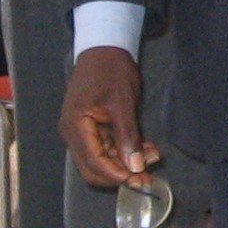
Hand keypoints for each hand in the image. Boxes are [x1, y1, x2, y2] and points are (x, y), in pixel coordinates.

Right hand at [61, 45, 160, 187]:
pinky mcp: (91, 128)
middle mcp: (73, 134)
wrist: (103, 47)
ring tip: (153, 156)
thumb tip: (135, 166)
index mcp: (76, 126)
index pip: (94, 163)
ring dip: (125, 163)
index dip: (117, 175)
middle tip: (149, 175)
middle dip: (121, 174)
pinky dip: (124, 151)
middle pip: (94, 169)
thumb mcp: (122, 102)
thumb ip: (127, 136)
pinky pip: (106, 148)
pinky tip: (146, 148)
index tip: (141, 179)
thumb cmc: (111, 70)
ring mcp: (80, 132)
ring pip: (102, 161)